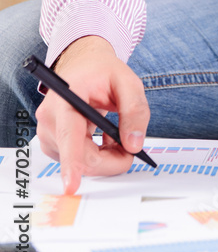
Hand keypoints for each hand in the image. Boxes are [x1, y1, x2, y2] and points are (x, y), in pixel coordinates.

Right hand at [34, 35, 149, 194]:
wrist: (84, 66)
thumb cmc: (103, 72)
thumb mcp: (128, 82)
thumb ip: (135, 110)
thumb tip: (133, 144)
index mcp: (66, 97)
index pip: (69, 134)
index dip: (71, 162)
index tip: (71, 185)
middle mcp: (50, 118)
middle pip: (82, 157)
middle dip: (112, 159)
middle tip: (132, 146)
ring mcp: (49, 133)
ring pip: (82, 163)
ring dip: (105, 156)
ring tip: (116, 133)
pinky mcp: (53, 144)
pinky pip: (79, 161)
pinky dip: (97, 155)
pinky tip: (103, 138)